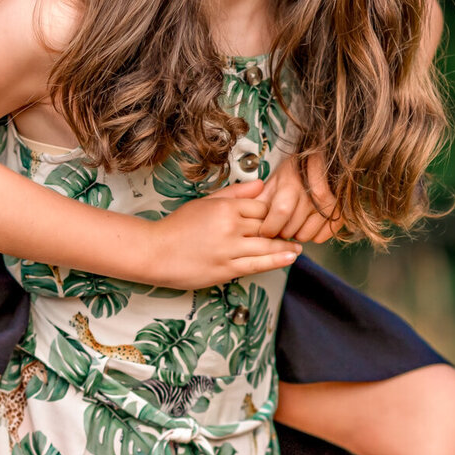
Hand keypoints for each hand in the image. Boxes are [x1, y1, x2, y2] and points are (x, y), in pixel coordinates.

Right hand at [146, 180, 301, 288]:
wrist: (156, 252)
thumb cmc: (177, 227)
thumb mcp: (205, 202)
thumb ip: (234, 193)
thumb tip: (260, 184)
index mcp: (225, 208)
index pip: (261, 207)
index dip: (271, 212)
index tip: (279, 216)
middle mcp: (230, 227)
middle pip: (267, 226)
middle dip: (282, 229)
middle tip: (296, 231)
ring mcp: (229, 250)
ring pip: (267, 246)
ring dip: (285, 247)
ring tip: (297, 247)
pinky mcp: (227, 269)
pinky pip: (257, 264)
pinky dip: (276, 260)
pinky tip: (290, 257)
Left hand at [257, 154, 339, 242]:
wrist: (326, 162)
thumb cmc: (297, 171)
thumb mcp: (275, 179)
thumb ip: (260, 196)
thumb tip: (245, 214)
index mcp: (292, 183)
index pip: (280, 212)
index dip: (269, 227)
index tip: (265, 230)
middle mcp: (311, 194)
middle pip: (291, 229)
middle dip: (280, 233)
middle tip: (279, 227)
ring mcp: (327, 204)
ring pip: (306, 236)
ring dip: (296, 235)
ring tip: (294, 223)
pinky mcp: (339, 213)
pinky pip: (322, 237)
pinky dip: (313, 236)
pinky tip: (308, 224)